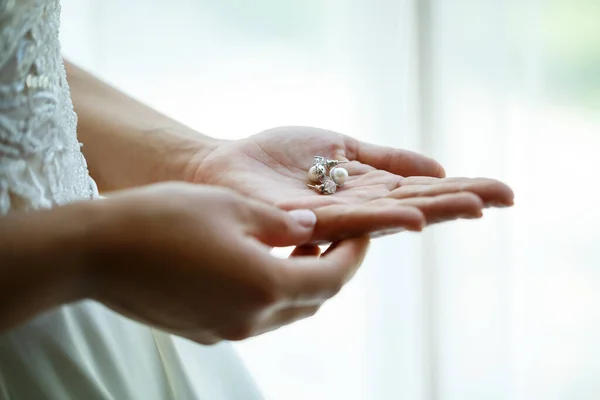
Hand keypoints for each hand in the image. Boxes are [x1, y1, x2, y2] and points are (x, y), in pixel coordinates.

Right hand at [87, 182, 371, 343]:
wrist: (94, 252)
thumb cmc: (161, 219)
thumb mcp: (231, 207)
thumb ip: (281, 223)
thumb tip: (313, 230)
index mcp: (265, 286)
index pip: (333, 278)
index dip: (355, 255)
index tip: (364, 231)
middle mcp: (251, 319)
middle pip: (313, 299)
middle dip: (332, 268)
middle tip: (335, 237)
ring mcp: (227, 330)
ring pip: (286, 310)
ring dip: (302, 280)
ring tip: (297, 245)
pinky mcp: (205, 331)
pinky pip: (256, 315)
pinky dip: (272, 290)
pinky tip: (260, 260)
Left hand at [188, 126, 513, 237]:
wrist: (226, 167)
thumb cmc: (278, 158)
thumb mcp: (342, 148)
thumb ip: (386, 159)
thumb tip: (437, 169)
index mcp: (368, 191)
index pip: (422, 191)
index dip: (461, 189)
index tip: (501, 190)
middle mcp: (358, 210)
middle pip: (417, 206)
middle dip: (459, 201)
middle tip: (504, 197)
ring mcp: (334, 219)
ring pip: (392, 216)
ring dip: (434, 212)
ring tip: (473, 206)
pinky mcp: (307, 220)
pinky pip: (350, 221)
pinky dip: (384, 219)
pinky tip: (413, 217)